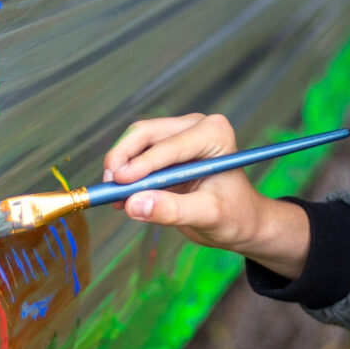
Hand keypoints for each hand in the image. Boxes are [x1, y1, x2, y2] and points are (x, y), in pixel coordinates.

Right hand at [102, 112, 312, 276]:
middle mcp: (196, 126)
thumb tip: (133, 204)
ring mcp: (179, 135)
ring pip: (136, 141)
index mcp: (214, 134)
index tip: (119, 182)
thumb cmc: (234, 217)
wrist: (240, 222)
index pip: (171, 144)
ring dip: (120, 166)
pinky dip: (124, 173)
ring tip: (113, 196)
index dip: (142, 163)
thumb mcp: (207, 216)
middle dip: (123, 158)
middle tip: (109, 186)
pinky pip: (135, 154)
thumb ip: (172, 210)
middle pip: (146, 133)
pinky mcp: (166, 149)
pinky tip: (120, 197)